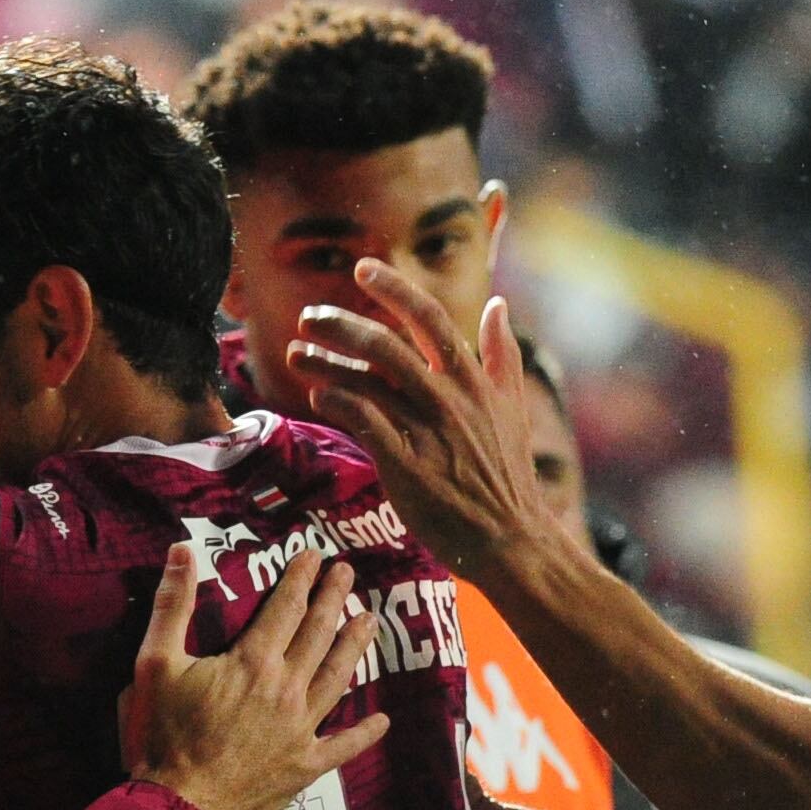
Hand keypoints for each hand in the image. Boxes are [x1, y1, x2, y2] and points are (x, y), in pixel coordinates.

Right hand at [120, 541, 390, 809]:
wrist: (180, 807)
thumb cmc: (161, 736)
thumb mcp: (154, 663)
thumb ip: (172, 605)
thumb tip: (182, 550)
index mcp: (253, 661)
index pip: (285, 607)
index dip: (300, 578)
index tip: (314, 555)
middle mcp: (286, 688)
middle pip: (317, 634)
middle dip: (333, 599)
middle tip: (348, 573)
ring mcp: (301, 728)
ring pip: (337, 678)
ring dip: (354, 647)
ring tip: (369, 621)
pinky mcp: (304, 765)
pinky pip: (342, 746)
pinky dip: (364, 733)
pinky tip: (382, 720)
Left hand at [287, 258, 546, 574]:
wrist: (510, 539)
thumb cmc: (508, 475)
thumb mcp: (514, 408)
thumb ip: (503, 354)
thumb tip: (497, 304)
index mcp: (474, 381)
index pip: (429, 319)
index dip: (394, 289)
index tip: (363, 270)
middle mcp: (449, 399)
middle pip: (385, 344)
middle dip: (340, 324)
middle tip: (309, 317)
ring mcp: (426, 432)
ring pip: (366, 381)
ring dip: (325, 362)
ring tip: (295, 355)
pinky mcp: (406, 466)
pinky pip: (363, 422)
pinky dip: (338, 401)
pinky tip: (319, 395)